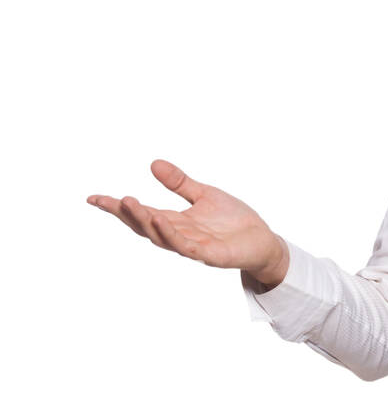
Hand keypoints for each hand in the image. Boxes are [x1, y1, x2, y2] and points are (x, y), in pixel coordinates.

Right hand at [87, 159, 287, 283]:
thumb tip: (153, 163)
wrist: (264, 241)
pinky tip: (160, 220)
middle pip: (145, 226)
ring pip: (161, 236)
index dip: (118, 207)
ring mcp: (193, 246)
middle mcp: (179, 235)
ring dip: (144, 221)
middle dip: (126, 214)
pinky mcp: (209, 255)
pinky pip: (185, 246)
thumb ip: (180, 183)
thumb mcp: (205, 195)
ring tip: (131, 204)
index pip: (142, 213)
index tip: (93, 198)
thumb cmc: (234, 221)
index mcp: (176, 221)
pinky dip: (170, 234)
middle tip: (110, 199)